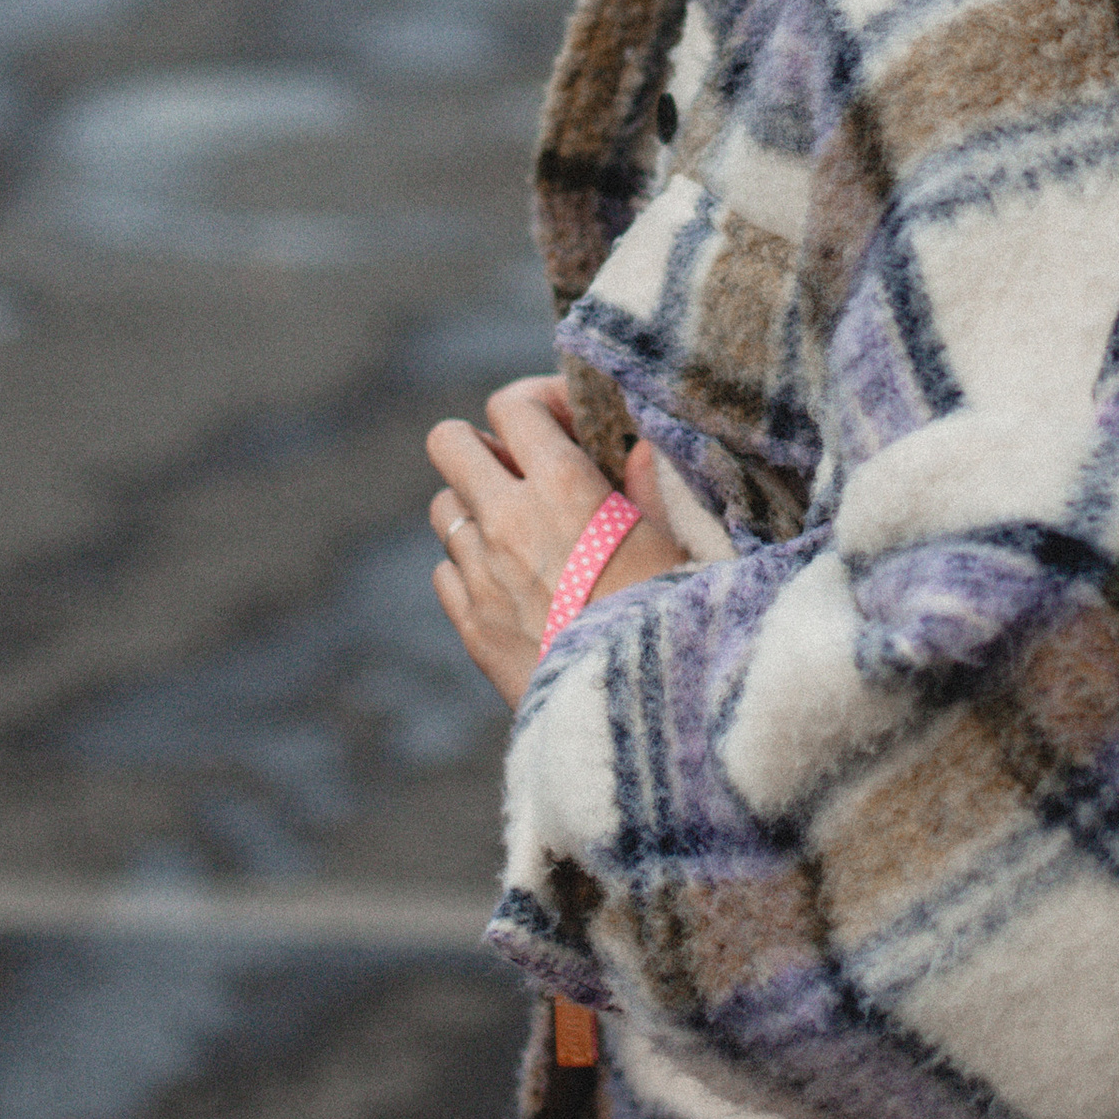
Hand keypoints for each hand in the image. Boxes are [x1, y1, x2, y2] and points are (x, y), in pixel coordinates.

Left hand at [425, 376, 690, 706]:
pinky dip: (471, 568)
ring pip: (444, 507)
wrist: (635, 716)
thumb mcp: (674, 543)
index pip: (511, 405)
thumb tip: (637, 449)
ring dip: (475, 507)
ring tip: (523, 531)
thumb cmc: (671, 618)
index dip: (535, 402)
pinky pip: (445, 571)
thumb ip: (646, 487)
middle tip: (525, 469)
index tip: (566, 424)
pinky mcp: (469, 625)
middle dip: (483, 445)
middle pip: (448, 441)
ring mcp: (479, 574)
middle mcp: (508, 521)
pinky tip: (516, 584)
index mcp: (564, 486)